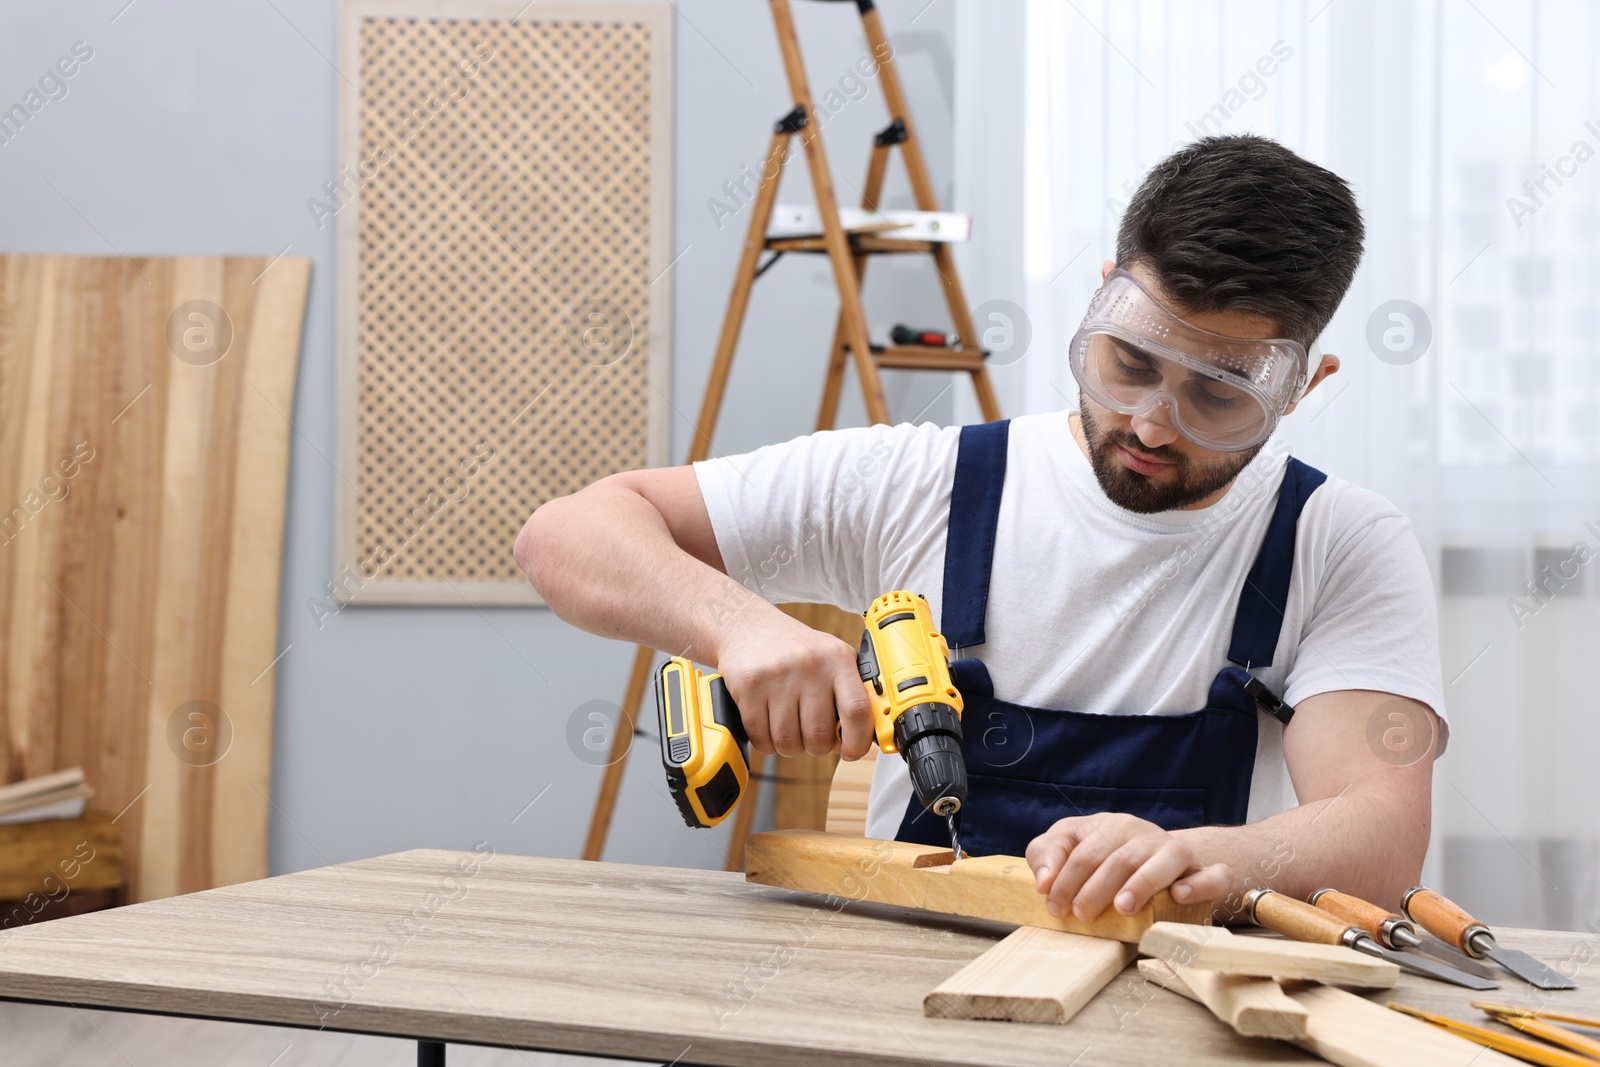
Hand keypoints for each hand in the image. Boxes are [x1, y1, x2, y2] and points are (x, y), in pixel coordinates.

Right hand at [712, 609, 873, 759]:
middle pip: (819, 736)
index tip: (852, 751)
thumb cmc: (797, 649)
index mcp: (837, 659)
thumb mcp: (832, 658)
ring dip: (790, 745)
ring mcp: (777, 676)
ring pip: (788, 743)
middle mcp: (809, 665)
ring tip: (789, 726)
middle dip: (817, 746)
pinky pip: (761, 738)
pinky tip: (768, 724)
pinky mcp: (749, 687)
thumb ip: (851, 692)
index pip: (857, 710)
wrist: (749, 626)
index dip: (858, 741)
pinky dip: (766, 741)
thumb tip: (862, 737)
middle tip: (812, 734)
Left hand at [1025, 812, 1231, 921]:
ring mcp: (1175, 851)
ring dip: (1142, 883)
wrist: (1159, 860)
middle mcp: (1143, 834)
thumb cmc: (1104, 860)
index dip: (1065, 880)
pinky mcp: (1202, 872)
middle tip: (1082, 915)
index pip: (1083, 850)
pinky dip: (1198, 885)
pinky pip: (1212, 875)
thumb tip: (1042, 881)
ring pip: (1164, 860)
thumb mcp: (1070, 849)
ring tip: (1122, 907)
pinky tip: (1178, 895)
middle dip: (1096, 888)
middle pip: (1120, 858)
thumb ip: (1047, 855)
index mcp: (1109, 826)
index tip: (1054, 906)